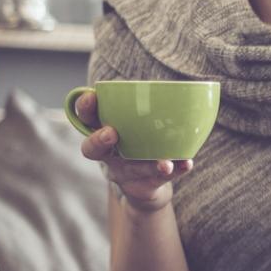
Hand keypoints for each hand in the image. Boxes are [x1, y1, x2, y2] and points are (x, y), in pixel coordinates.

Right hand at [74, 90, 191, 211]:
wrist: (147, 183)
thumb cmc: (140, 142)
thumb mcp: (136, 122)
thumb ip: (144, 106)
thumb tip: (180, 85)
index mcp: (103, 131)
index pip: (86, 118)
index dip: (85, 108)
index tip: (92, 96)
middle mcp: (108, 153)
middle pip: (93, 149)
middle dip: (99, 140)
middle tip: (111, 133)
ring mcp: (123, 171)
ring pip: (131, 168)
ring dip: (148, 164)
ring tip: (165, 163)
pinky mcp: (141, 186)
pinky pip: (157, 179)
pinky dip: (174, 170)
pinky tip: (186, 163)